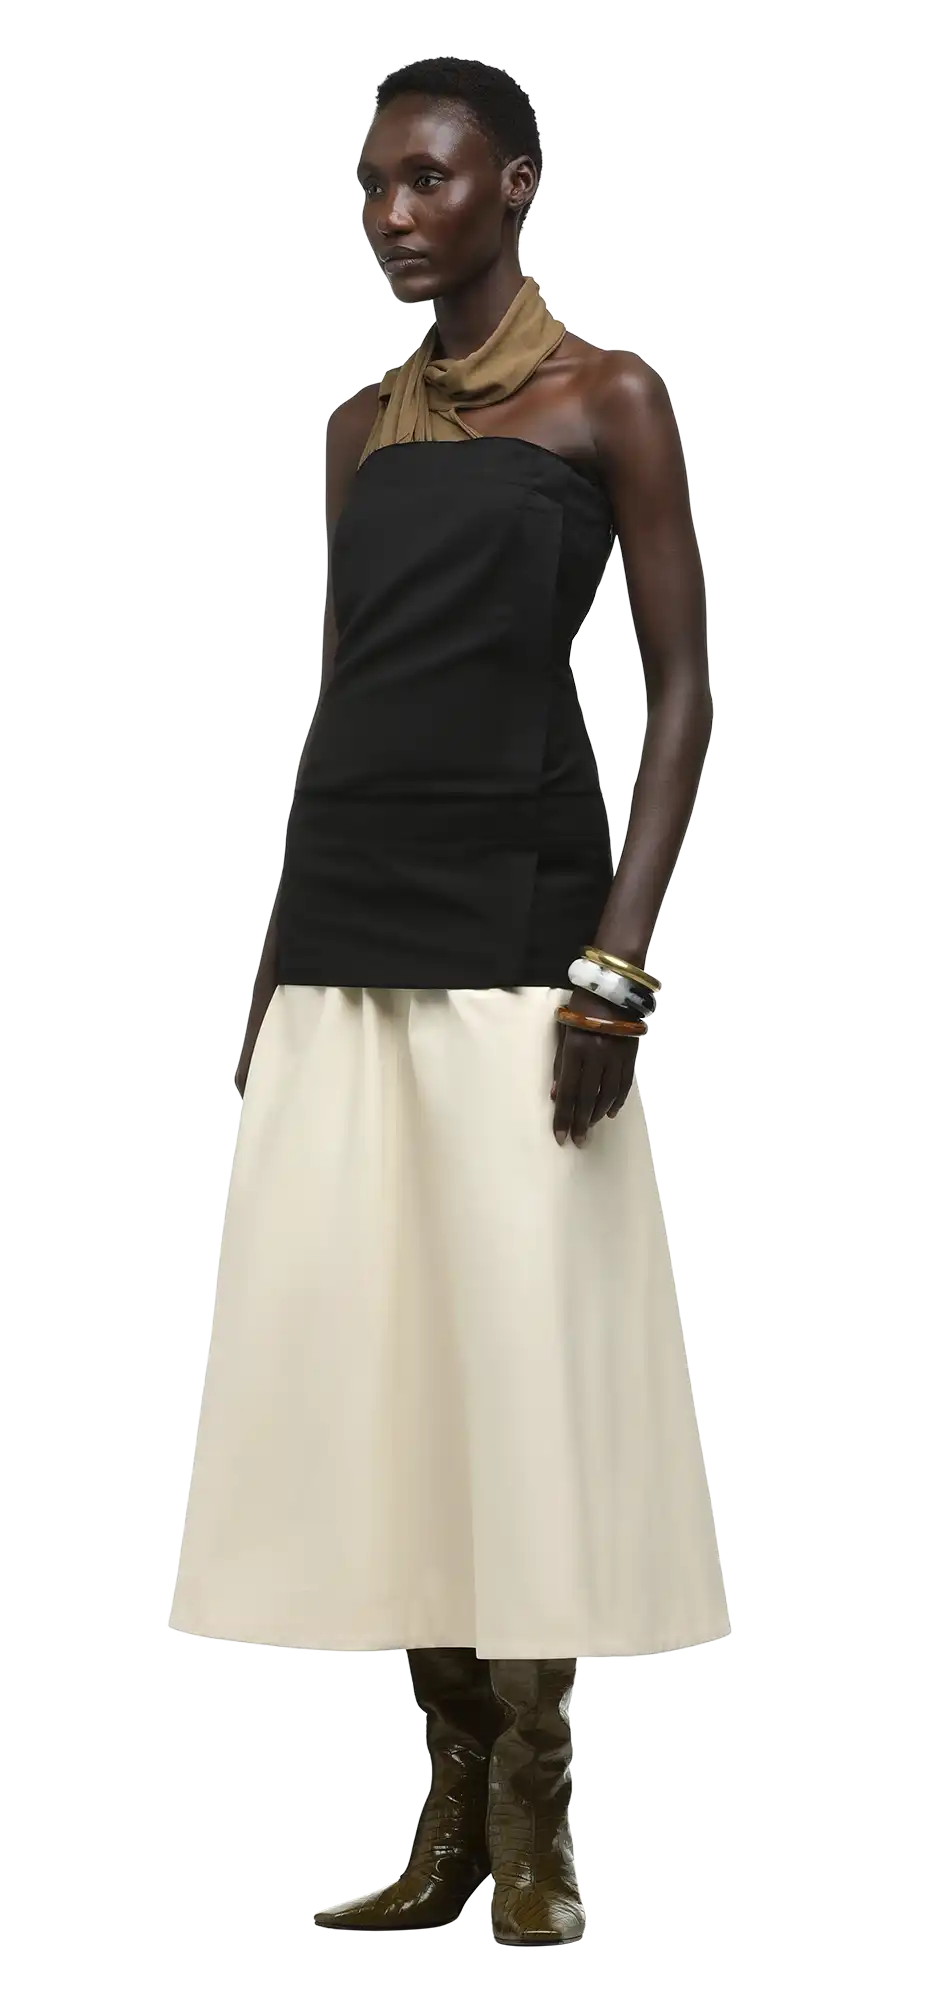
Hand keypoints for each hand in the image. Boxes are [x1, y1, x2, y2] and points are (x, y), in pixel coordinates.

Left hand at [550, 987, 638, 1145]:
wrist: (614, 986)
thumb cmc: (582, 1006)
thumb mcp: (564, 1030)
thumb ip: (561, 1063)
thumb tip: (557, 1095)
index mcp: (576, 1049)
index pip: (569, 1091)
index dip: (564, 1116)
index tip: (561, 1136)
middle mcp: (597, 1056)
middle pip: (589, 1097)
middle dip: (581, 1122)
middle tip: (578, 1141)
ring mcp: (617, 1056)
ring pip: (608, 1095)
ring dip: (598, 1114)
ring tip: (590, 1126)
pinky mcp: (631, 1055)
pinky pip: (625, 1085)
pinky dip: (617, 1101)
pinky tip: (610, 1112)